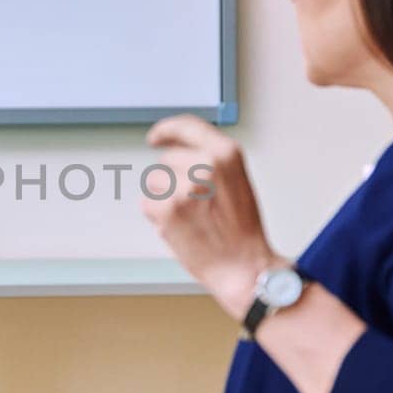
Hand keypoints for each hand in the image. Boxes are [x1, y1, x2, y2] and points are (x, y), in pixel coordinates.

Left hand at [142, 113, 278, 319]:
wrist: (244, 267)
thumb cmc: (241, 231)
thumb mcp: (236, 181)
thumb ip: (210, 161)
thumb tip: (176, 151)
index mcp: (226, 154)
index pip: (187, 126)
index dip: (167, 130)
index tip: (156, 137)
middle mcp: (205, 165)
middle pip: (167, 160)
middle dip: (174, 180)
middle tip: (198, 207)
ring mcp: (185, 187)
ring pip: (155, 183)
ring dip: (165, 199)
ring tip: (192, 219)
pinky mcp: (167, 209)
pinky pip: (148, 205)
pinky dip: (158, 218)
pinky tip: (182, 229)